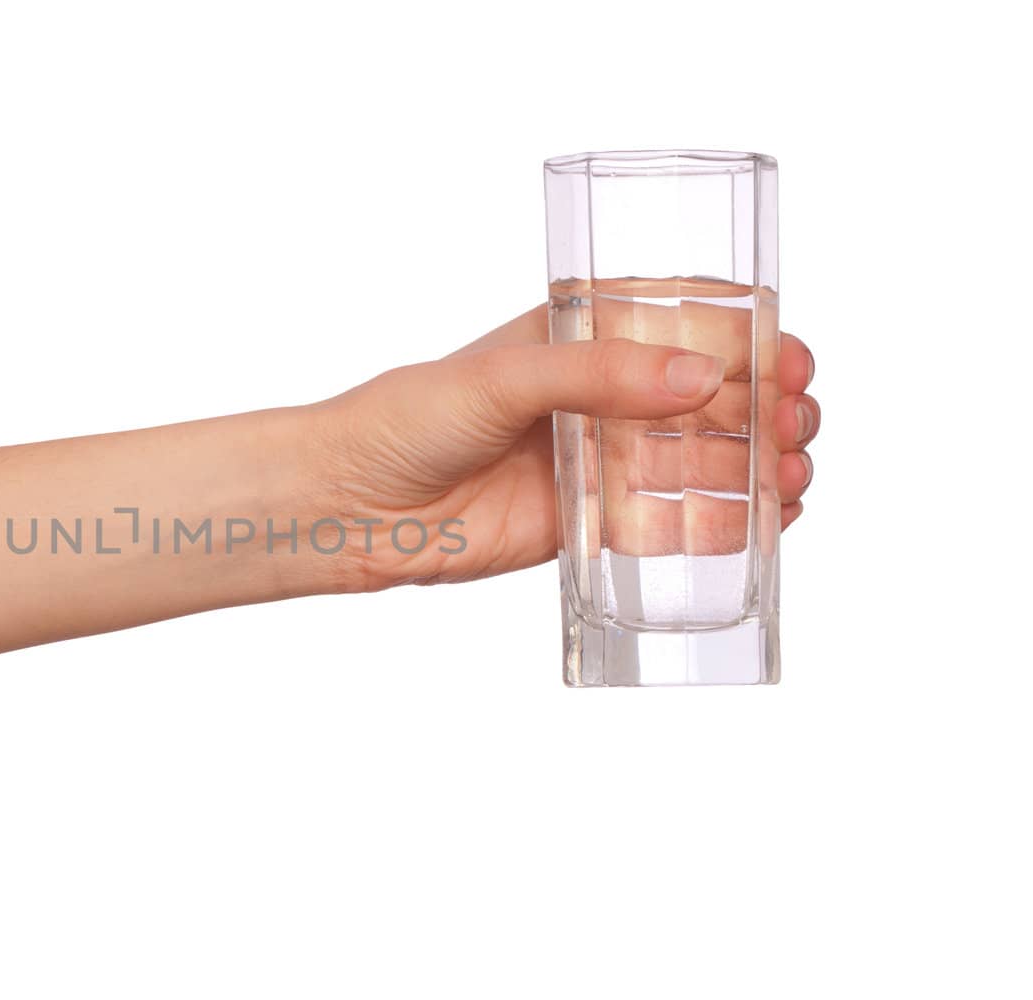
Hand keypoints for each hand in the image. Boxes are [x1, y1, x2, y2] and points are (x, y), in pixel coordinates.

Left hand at [306, 305, 818, 591]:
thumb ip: (596, 376)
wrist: (354, 503)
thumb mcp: (503, 377)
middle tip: (794, 428)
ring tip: (791, 482)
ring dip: (760, 467)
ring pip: (703, 459)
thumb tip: (700, 378)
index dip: (749, 340)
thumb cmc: (408, 418)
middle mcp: (601, 396)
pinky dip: (725, 524)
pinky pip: (671, 522)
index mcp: (583, 337)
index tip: (790, 361)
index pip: (686, 324)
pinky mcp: (590, 524)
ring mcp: (600, 460)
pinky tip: (765, 525)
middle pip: (712, 395)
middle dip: (769, 409)